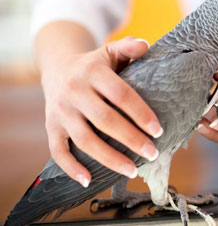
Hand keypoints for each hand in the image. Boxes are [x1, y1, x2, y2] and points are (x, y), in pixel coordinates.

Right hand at [41, 36, 161, 186]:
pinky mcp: (52, 126)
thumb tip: (146, 45)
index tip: (159, 131)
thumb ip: (128, 47)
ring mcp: (61, 111)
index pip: (121, 95)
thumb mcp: (110, 51)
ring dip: (110, 158)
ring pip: (85, 140)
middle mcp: (75, 92)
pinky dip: (72, 167)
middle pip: (105, 120)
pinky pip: (58, 151)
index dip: (141, 114)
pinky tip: (89, 180)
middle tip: (153, 153)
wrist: (57, 69)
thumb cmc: (94, 65)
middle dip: (131, 139)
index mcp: (93, 72)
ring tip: (133, 170)